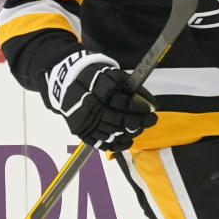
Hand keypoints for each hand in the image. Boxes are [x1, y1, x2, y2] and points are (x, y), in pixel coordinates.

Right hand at [42, 50, 156, 151]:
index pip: (124, 104)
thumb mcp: (112, 74)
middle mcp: (90, 107)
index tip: (151, 109)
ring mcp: (85, 122)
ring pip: (112, 133)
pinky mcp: (82, 132)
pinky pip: (101, 143)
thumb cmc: (94, 76)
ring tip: (141, 128)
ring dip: (130, 133)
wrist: (67, 81)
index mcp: (98, 91)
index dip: (139, 108)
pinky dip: (117, 144)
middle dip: (139, 122)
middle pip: (119, 120)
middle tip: (151, 120)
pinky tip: (129, 140)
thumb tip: (151, 101)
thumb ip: (130, 87)